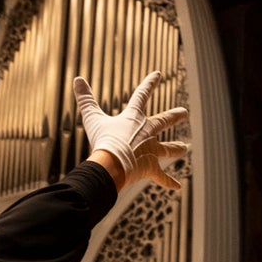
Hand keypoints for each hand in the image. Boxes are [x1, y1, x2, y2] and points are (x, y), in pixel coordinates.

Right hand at [73, 72, 187, 189]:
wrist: (112, 164)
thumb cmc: (102, 140)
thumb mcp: (92, 118)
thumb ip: (86, 99)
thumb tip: (76, 79)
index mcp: (134, 118)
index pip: (142, 95)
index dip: (149, 84)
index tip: (158, 74)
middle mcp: (147, 132)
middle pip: (164, 121)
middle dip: (174, 116)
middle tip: (184, 112)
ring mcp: (151, 150)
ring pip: (168, 149)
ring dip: (176, 148)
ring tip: (185, 148)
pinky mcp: (150, 168)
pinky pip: (161, 176)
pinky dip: (168, 182)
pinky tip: (177, 186)